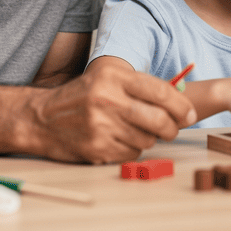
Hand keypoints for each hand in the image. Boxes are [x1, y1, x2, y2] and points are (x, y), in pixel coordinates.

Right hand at [26, 59, 196, 163]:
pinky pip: (131, 153)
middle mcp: (107, 99)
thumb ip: (141, 86)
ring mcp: (101, 126)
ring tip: (133, 129)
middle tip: (171, 129)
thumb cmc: (81, 96)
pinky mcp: (97, 148)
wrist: (41, 118)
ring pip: (147, 139)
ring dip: (148, 138)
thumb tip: (180, 101)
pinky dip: (131, 149)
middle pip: (159, 120)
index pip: (161, 91)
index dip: (181, 106)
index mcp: (113, 76)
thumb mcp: (108, 79)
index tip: (190, 113)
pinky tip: (117, 139)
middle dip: (171, 128)